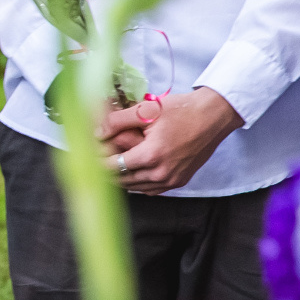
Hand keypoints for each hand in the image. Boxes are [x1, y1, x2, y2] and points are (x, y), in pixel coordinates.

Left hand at [102, 86, 240, 194]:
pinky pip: (151, 189)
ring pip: (135, 187)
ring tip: (109, 165)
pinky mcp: (180, 181)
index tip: (86, 156)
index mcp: (151, 155)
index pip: (113, 167)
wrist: (214, 116)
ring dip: (121, 178)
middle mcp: (161, 173)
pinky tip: (130, 172)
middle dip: (106, 170)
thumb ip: (117, 121)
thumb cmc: (182, 110)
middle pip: (122, 180)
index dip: (96, 162)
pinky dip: (138, 183)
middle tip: (94, 160)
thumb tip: (95, 133)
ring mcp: (172, 180)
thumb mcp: (146, 110)